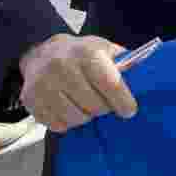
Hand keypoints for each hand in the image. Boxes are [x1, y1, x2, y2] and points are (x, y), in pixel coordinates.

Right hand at [19, 34, 135, 132]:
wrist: (42, 52)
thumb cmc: (82, 54)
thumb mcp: (104, 49)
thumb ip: (123, 64)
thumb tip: (144, 81)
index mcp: (86, 53)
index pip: (110, 83)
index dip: (122, 101)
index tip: (129, 111)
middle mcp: (62, 66)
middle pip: (94, 105)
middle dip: (104, 109)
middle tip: (104, 104)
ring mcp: (43, 84)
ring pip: (76, 118)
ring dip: (86, 117)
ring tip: (86, 106)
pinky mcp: (30, 99)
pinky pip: (57, 125)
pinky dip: (67, 122)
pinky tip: (69, 108)